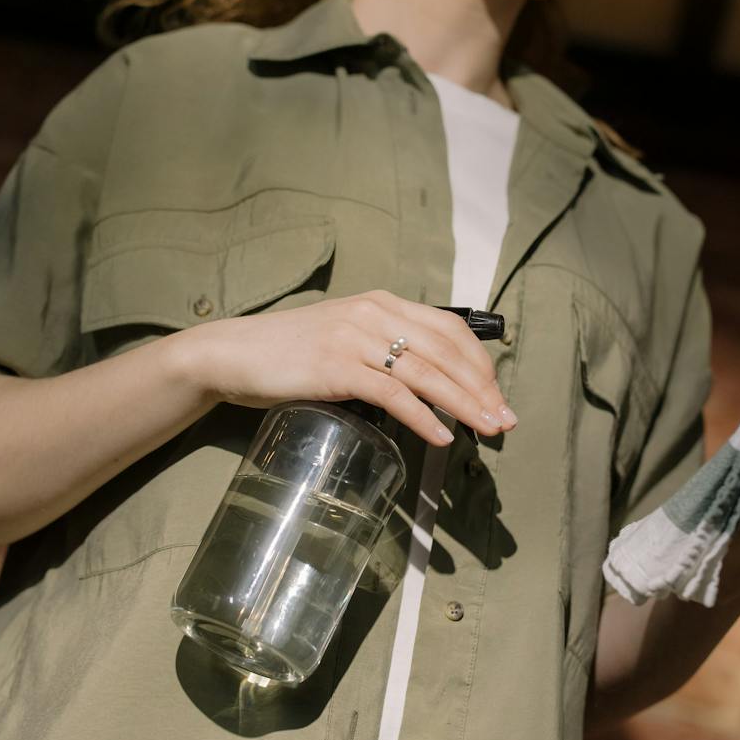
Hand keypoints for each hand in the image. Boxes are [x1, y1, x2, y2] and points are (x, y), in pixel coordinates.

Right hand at [179, 290, 516, 446]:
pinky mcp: (337, 367)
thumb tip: (427, 382)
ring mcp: (355, 339)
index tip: (497, 394)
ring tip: (488, 430)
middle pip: (446, 352)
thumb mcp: (346, 337)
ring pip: (427, 373)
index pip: (449, 328)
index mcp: (382, 303)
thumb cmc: (290, 353)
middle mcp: (375, 314)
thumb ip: (383, 348)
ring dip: (464, 405)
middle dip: (483, 389)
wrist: (234, 354)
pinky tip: (441, 436)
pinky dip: (422, 416)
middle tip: (505, 420)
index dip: (479, 362)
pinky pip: (392, 394)